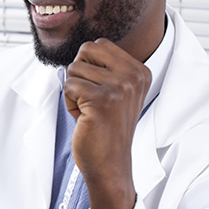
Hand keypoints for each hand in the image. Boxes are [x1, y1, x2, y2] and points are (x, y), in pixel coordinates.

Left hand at [63, 38, 150, 208]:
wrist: (110, 164)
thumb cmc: (106, 128)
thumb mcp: (116, 92)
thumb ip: (107, 68)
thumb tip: (84, 46)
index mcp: (140, 71)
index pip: (99, 44)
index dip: (88, 66)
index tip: (99, 92)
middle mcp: (134, 76)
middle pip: (85, 50)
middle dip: (78, 74)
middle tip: (89, 99)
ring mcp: (119, 87)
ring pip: (73, 69)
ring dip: (73, 92)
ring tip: (89, 112)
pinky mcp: (101, 100)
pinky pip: (68, 86)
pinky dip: (69, 103)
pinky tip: (84, 118)